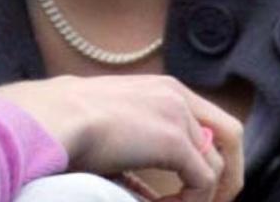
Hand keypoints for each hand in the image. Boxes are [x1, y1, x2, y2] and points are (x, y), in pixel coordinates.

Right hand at [0, 75, 242, 201]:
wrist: (49, 118)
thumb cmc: (62, 124)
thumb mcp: (108, 127)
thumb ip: (134, 147)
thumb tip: (142, 188)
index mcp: (162, 89)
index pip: (208, 119)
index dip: (211, 153)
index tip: (199, 182)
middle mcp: (176, 96)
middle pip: (228, 134)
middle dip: (229, 172)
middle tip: (218, 199)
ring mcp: (177, 117)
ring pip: (216, 164)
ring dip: (206, 195)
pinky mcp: (174, 141)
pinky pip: (203, 180)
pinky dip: (194, 200)